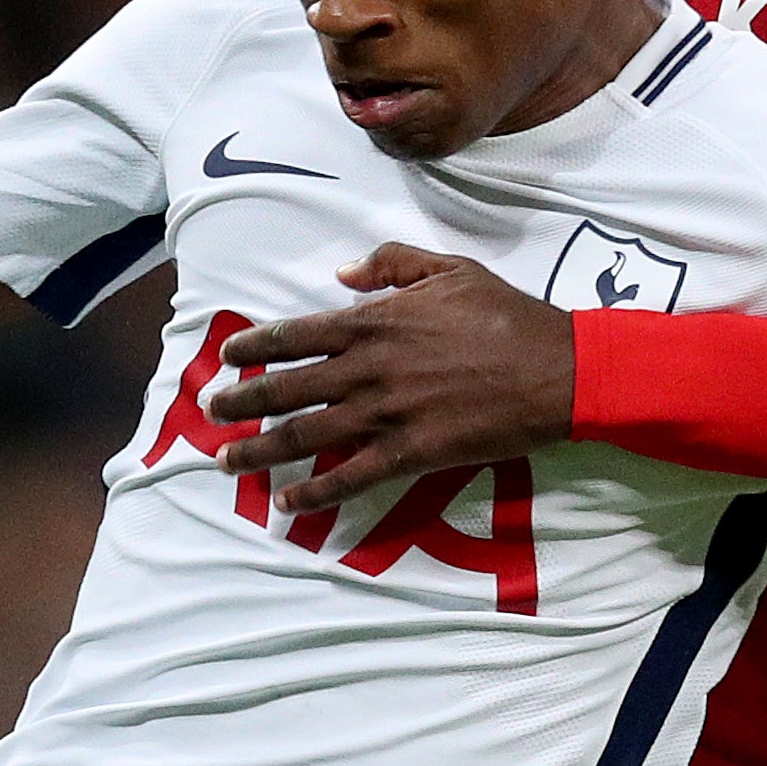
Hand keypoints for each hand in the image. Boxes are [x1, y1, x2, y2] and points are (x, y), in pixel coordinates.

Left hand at [203, 246, 577, 513]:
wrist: (555, 369)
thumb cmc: (505, 316)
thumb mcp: (449, 269)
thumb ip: (391, 263)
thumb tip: (342, 273)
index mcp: (374, 320)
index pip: (296, 334)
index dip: (255, 346)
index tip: (226, 357)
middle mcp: (368, 368)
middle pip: (287, 388)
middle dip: (242, 399)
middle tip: (211, 409)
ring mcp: (386, 414)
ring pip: (306, 435)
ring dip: (260, 449)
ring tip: (227, 459)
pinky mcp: (410, 453)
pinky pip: (350, 477)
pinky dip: (313, 492)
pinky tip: (285, 502)